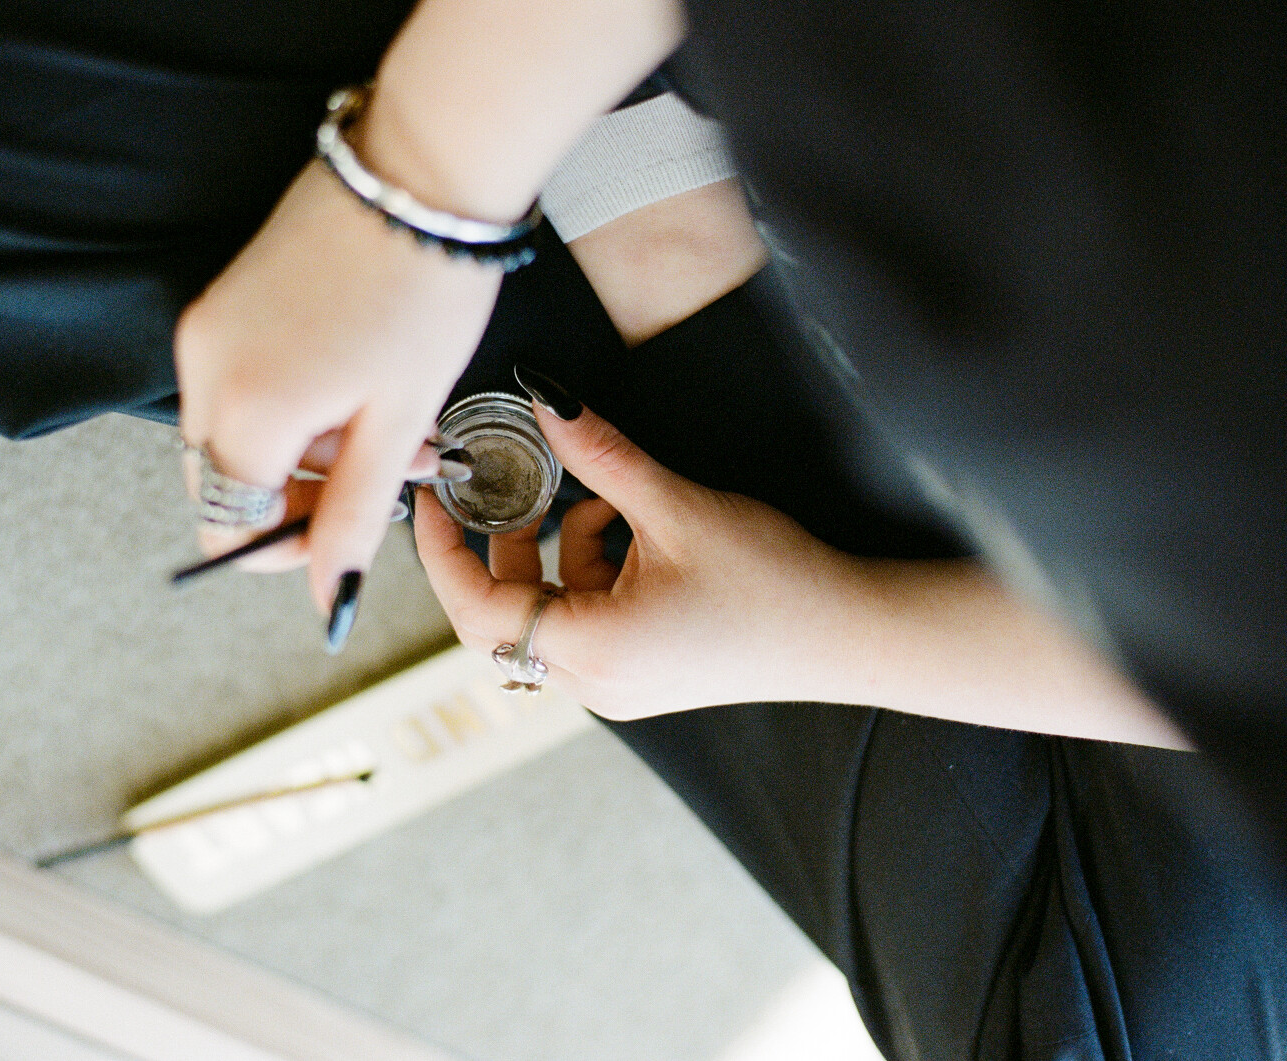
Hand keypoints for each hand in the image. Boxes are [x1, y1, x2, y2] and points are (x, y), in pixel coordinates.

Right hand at [175, 159, 501, 610]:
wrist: (422, 169)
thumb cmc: (424, 291)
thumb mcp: (398, 419)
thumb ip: (352, 516)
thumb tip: (328, 599)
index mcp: (245, 410)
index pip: (231, 523)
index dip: (287, 548)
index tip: (345, 542)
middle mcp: (204, 369)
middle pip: (226, 481)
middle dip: (301, 499)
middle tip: (385, 481)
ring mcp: (209, 327)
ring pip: (239, 432)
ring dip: (310, 452)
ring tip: (398, 428)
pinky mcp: (226, 298)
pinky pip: (243, 381)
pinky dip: (298, 405)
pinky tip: (365, 386)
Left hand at [413, 396, 875, 719]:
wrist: (853, 633)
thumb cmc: (776, 583)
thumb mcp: (678, 507)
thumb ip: (601, 454)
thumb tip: (546, 399)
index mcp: (592, 653)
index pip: (477, 611)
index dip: (444, 553)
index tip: (433, 500)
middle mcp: (593, 685)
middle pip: (505, 617)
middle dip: (505, 546)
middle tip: (514, 488)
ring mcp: (618, 688)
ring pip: (547, 616)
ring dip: (557, 554)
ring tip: (607, 503)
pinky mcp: (642, 677)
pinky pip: (585, 624)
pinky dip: (591, 573)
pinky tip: (635, 532)